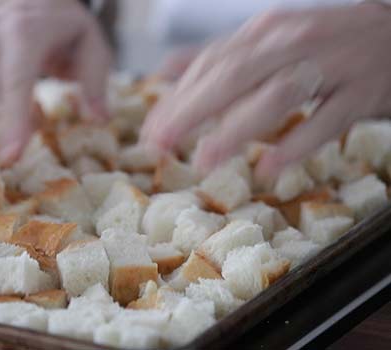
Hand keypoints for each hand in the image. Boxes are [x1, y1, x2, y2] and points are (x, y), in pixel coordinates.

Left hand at [140, 3, 390, 178]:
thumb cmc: (325, 42)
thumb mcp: (270, 40)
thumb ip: (220, 56)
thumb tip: (164, 72)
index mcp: (265, 32)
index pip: (210, 64)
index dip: (176, 98)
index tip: (149, 131)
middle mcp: (292, 41)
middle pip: (233, 76)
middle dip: (190, 111)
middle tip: (157, 145)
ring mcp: (330, 65)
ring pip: (277, 95)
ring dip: (236, 130)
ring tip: (203, 161)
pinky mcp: (362, 91)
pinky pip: (328, 120)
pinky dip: (298, 144)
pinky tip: (270, 167)